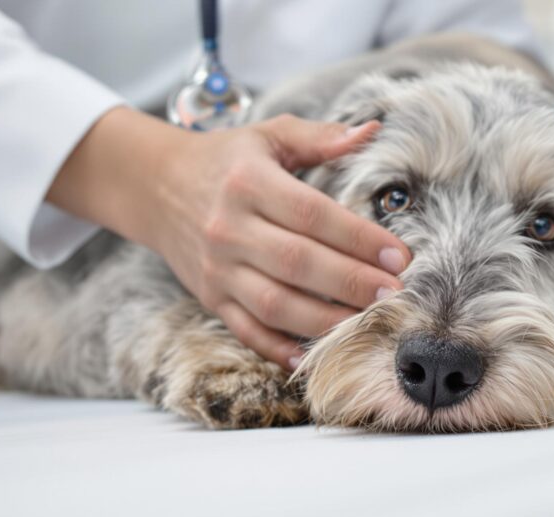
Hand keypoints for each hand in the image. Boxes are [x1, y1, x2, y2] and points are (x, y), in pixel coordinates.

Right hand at [50, 108, 410, 370]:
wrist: (154, 186)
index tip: (399, 256)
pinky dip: (279, 349)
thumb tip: (372, 130)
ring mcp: (217, 268)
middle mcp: (229, 228)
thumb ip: (320, 136)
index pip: (312, 215)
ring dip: (325, 320)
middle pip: (298, 263)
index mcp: (248, 182)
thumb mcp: (268, 136)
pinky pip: (247, 331)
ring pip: (275, 304)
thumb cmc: (225, 160)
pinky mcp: (210, 297)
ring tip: (368, 323)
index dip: (359, 238)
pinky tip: (314, 357)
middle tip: (394, 294)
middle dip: (351, 283)